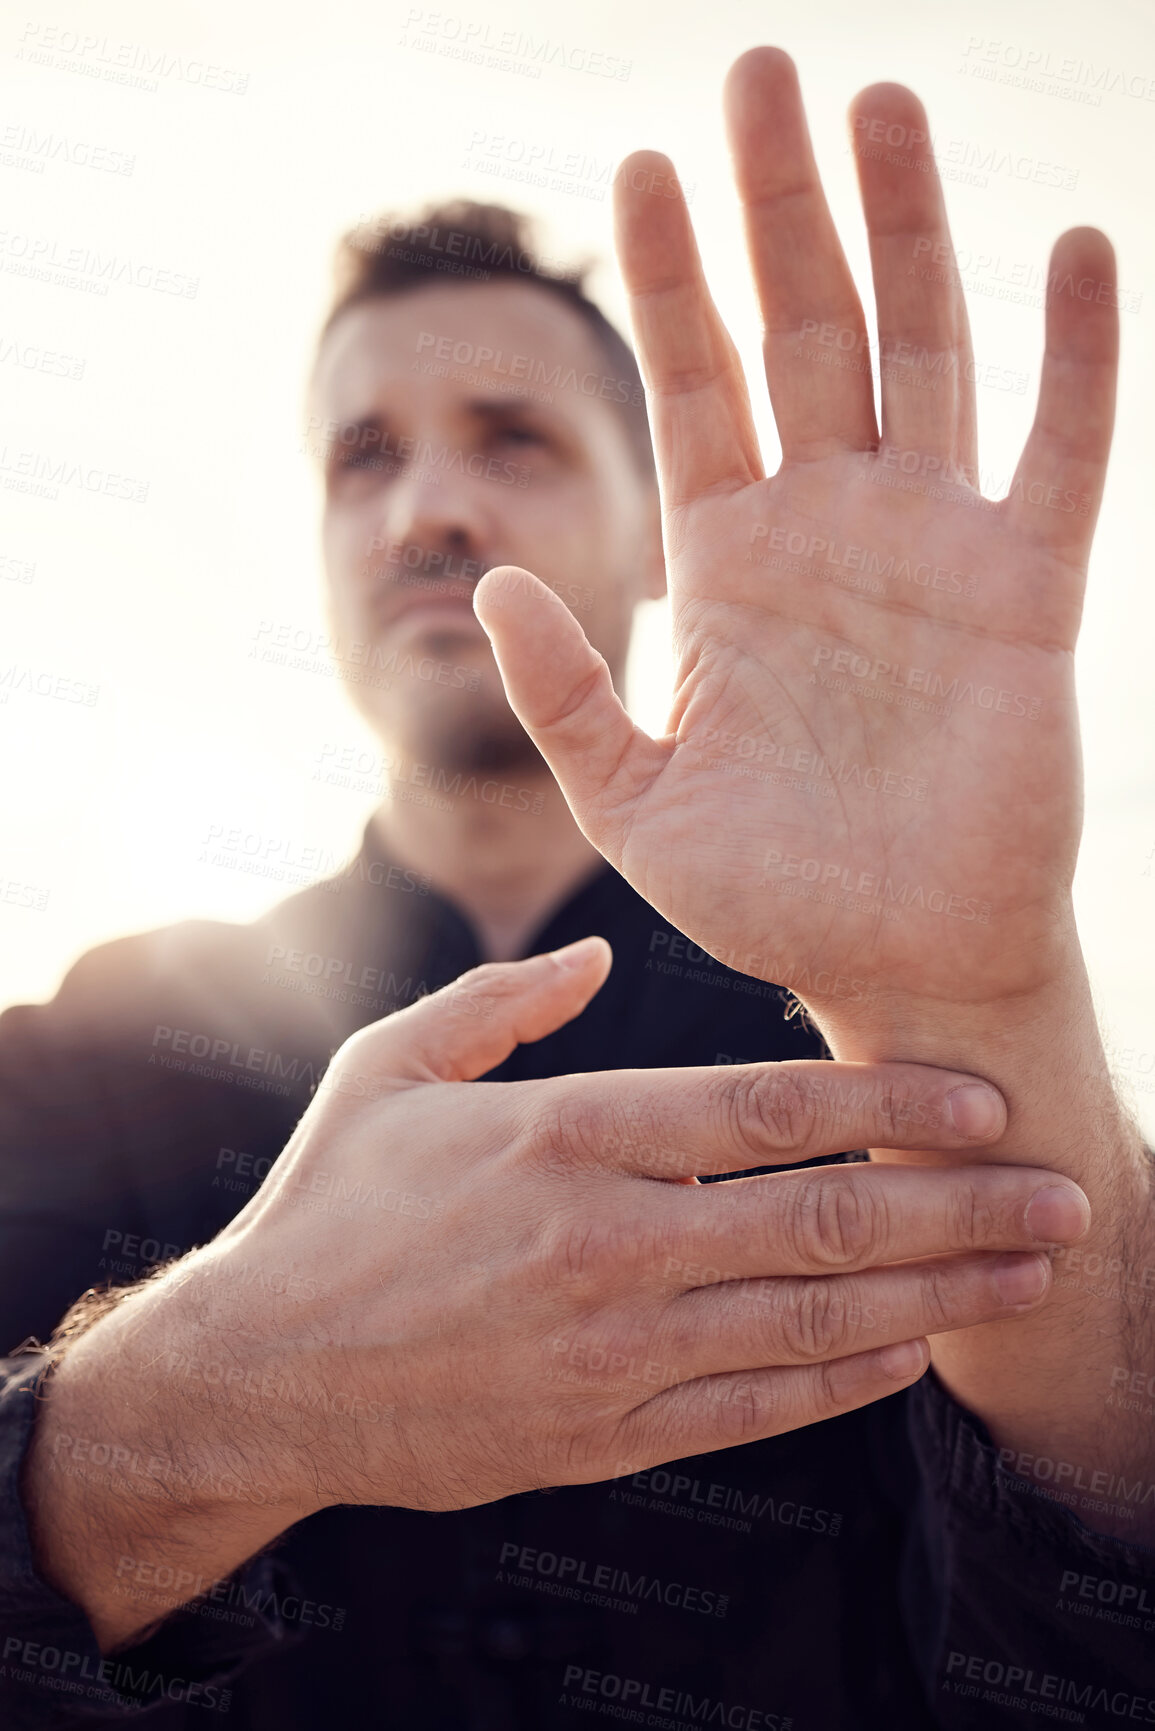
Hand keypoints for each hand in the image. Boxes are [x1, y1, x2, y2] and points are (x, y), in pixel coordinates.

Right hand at [205, 940, 1086, 1509]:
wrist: (259, 1373)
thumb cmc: (328, 1204)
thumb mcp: (392, 1067)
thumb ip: (501, 1003)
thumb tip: (595, 962)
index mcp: (565, 1131)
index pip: (768, 1109)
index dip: (893, 1101)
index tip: (981, 1097)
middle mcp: (607, 1240)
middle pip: (825, 1217)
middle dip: (963, 1203)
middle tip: (1064, 1192)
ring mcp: (612, 1347)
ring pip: (814, 1317)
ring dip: (941, 1292)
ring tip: (1032, 1273)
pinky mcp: (603, 1431)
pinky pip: (756, 1406)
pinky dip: (847, 1378)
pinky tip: (916, 1351)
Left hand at [473, 48, 1115, 1030]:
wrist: (900, 965)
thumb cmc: (770, 901)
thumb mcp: (634, 803)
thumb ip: (565, 691)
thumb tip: (487, 575)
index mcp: (729, 565)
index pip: (694, 383)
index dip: (667, 277)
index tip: (639, 161)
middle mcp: (827, 529)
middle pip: (803, 329)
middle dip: (779, 206)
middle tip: (760, 69)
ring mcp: (931, 547)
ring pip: (921, 354)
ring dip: (905, 232)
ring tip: (877, 108)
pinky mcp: (1027, 592)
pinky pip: (1060, 453)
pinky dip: (1073, 359)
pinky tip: (1070, 250)